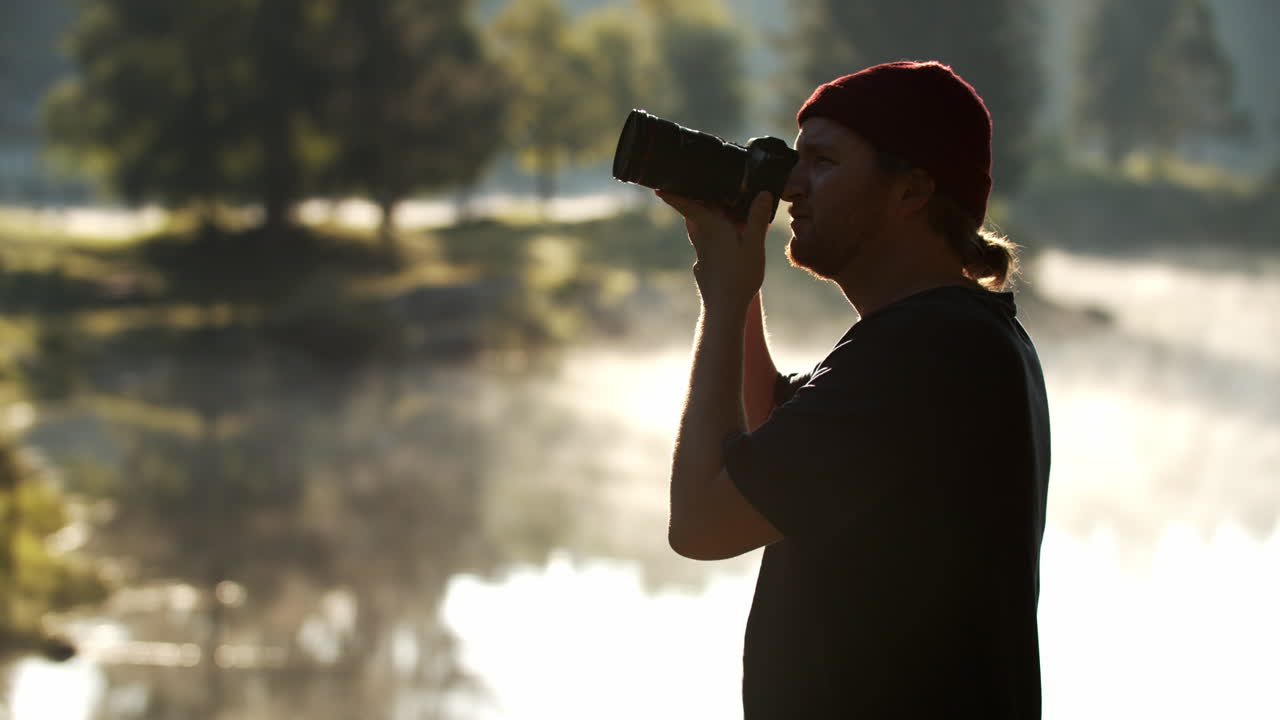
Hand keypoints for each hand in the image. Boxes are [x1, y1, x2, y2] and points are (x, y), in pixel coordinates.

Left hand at [655, 190, 773, 314]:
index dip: (673, 196)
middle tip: (694, 192)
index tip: (658, 188)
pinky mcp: (704, 269)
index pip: (688, 207)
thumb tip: (763, 193)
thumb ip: (757, 219)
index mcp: (711, 229)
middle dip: (691, 204)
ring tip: (712, 214)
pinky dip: (709, 240)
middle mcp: (702, 241)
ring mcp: (701, 257)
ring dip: (700, 222)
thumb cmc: (740, 276)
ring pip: (697, 233)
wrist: (724, 309)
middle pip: (692, 217)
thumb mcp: (754, 246)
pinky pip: (704, 248)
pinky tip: (723, 245)